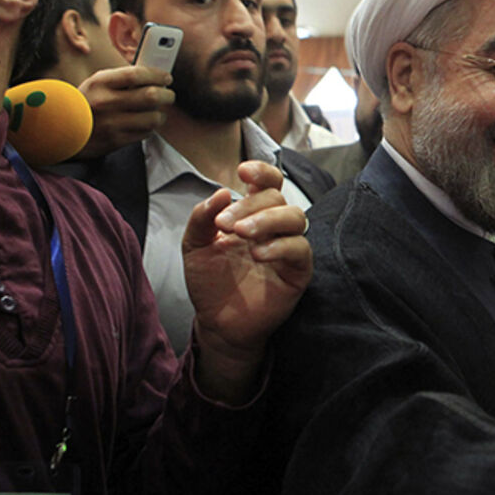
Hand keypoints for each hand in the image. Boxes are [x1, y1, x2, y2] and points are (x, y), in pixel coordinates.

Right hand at [74, 66, 173, 159]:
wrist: (60, 130)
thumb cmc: (84, 103)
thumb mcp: (96, 84)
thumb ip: (121, 80)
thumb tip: (154, 76)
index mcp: (100, 83)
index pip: (136, 74)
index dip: (157, 75)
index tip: (166, 77)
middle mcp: (105, 102)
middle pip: (151, 96)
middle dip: (167, 95)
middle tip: (168, 95)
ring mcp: (111, 123)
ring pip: (153, 117)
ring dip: (160, 114)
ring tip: (156, 112)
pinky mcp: (116, 141)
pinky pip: (145, 133)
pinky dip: (150, 128)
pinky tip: (144, 124)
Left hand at [184, 160, 310, 403]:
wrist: (217, 322)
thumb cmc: (210, 282)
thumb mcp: (194, 245)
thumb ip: (202, 218)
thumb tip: (223, 191)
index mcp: (253, 215)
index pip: (269, 183)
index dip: (262, 171)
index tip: (242, 172)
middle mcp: (275, 227)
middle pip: (278, 199)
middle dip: (251, 206)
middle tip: (225, 224)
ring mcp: (289, 248)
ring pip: (296, 218)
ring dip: (268, 220)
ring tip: (242, 235)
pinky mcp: (299, 271)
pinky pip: (300, 249)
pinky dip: (280, 246)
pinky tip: (258, 254)